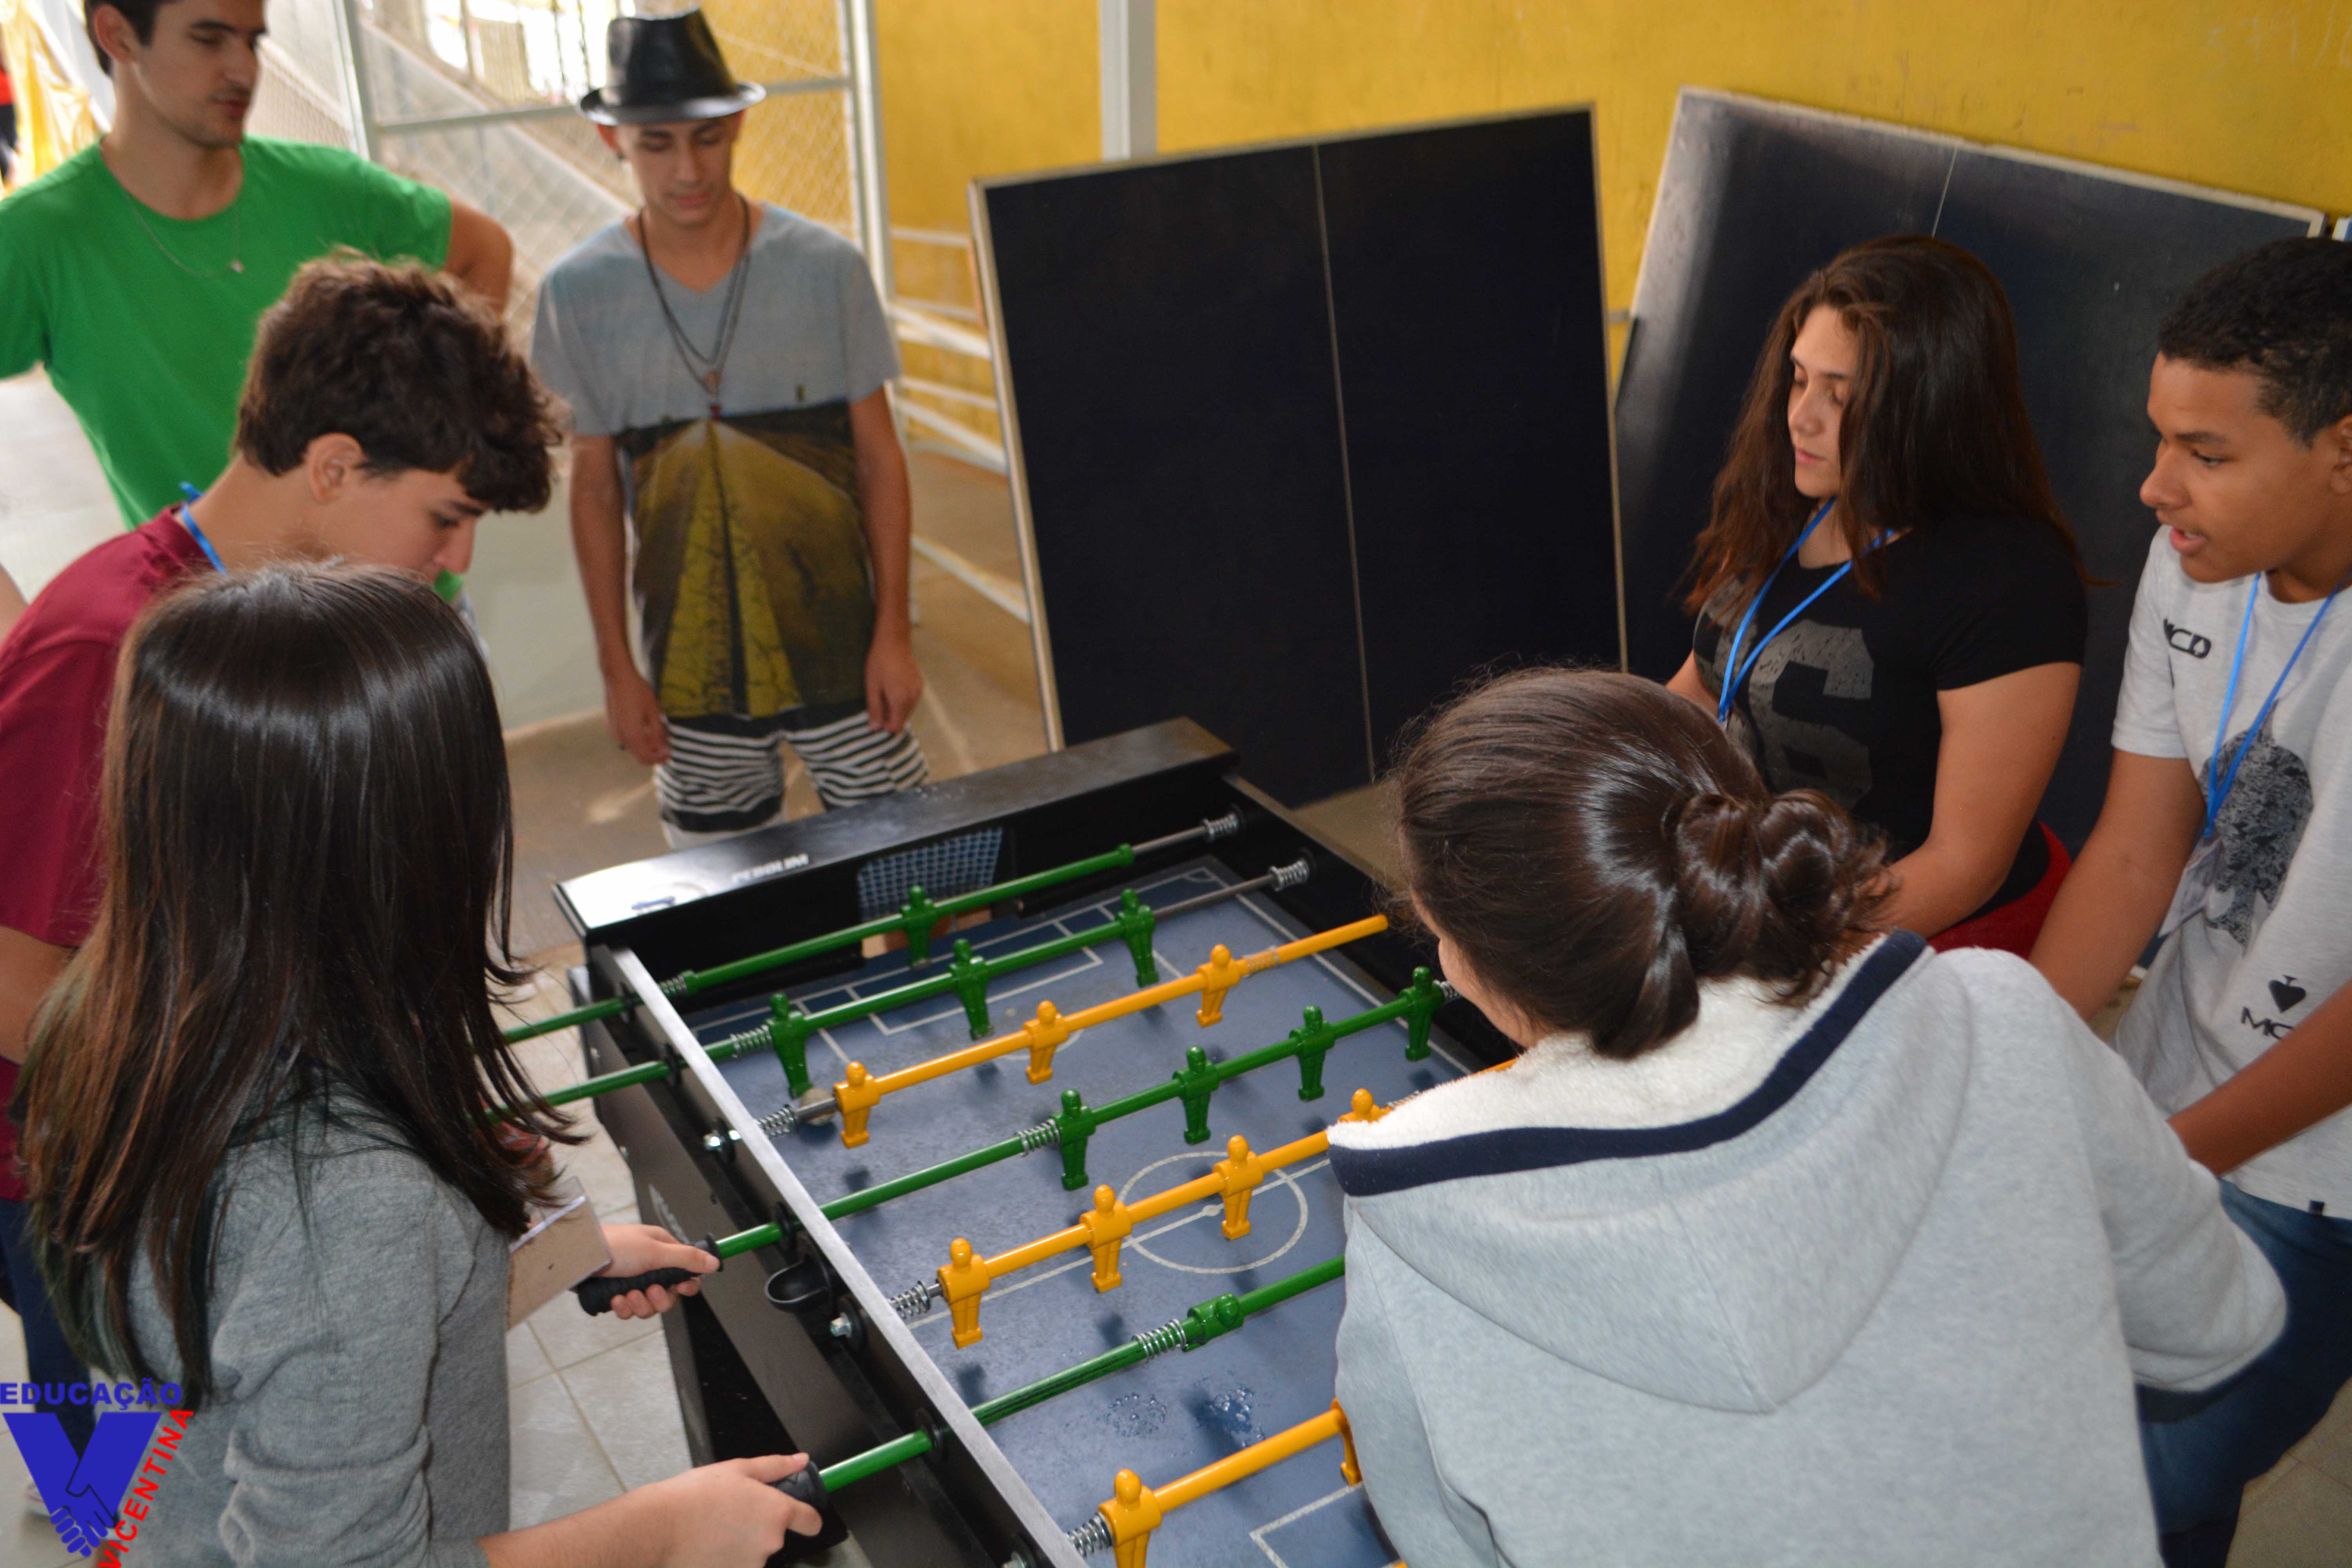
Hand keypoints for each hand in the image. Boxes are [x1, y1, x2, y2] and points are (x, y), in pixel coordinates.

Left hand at [594, 1223, 715, 1318]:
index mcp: (661, 1249)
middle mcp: (648, 1264)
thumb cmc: (614, 1247)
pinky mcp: (616, 1292)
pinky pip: (628, 1309)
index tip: (683, 1289)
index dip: (687, 1284)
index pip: (685, 1270)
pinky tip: (614, 1300)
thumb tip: (714, 1262)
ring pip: (648, 1304)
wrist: (576, 1257)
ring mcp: (631, 1279)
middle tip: (649, 1292)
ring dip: (639, 1304)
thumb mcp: (655, 1251)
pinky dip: (623, 1307)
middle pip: (668, 1293)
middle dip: (659, 1298)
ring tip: (626, 1296)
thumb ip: (686, 1258)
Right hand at [604, 666, 671, 765]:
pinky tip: (646, 725)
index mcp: (632, 736)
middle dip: (654, 753)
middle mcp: (620, 737)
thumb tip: (664, 749)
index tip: (670, 754)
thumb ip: (658, 734)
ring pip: (633, 746)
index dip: (659, 759)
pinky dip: (638, 737)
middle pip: (639, 755)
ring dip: (647, 745)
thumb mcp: (654, 713)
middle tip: (667, 745)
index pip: (646, 758)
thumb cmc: (638, 692)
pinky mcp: (612, 724)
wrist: (618, 676)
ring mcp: (614, 731)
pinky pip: (627, 737)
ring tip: (660, 732)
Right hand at [648, 1455, 822, 1564]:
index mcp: (776, 1512)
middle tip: (729, 1514)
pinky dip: (724, 1559)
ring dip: (739, 1544)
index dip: (806, 1518)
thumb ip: (775, 1466)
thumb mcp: (738, 1469)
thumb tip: (800, 1460)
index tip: (799, 1517)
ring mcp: (752, 1566)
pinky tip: (706, 1546)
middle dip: (757, 1527)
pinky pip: (735, 1566)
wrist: (658, 1529)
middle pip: (775, 1536)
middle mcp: (770, 1542)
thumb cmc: (694, 1497)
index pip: (811, 1522)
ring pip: (753, 1553)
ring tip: (712, 1529)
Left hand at [864, 627, 923, 733]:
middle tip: (878, 701)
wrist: (894, 641)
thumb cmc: (879, 663)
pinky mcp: (920, 684)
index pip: (896, 726)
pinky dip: (903, 700)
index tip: (876, 715)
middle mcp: (913, 698)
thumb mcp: (872, 686)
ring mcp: (918, 691)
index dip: (885, 725)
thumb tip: (876, 728)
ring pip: (908, 710)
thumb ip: (875, 709)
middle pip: (903, 719)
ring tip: (885, 692)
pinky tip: (894, 686)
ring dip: (896, 708)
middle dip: (890, 716)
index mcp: (900, 700)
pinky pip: (911, 700)